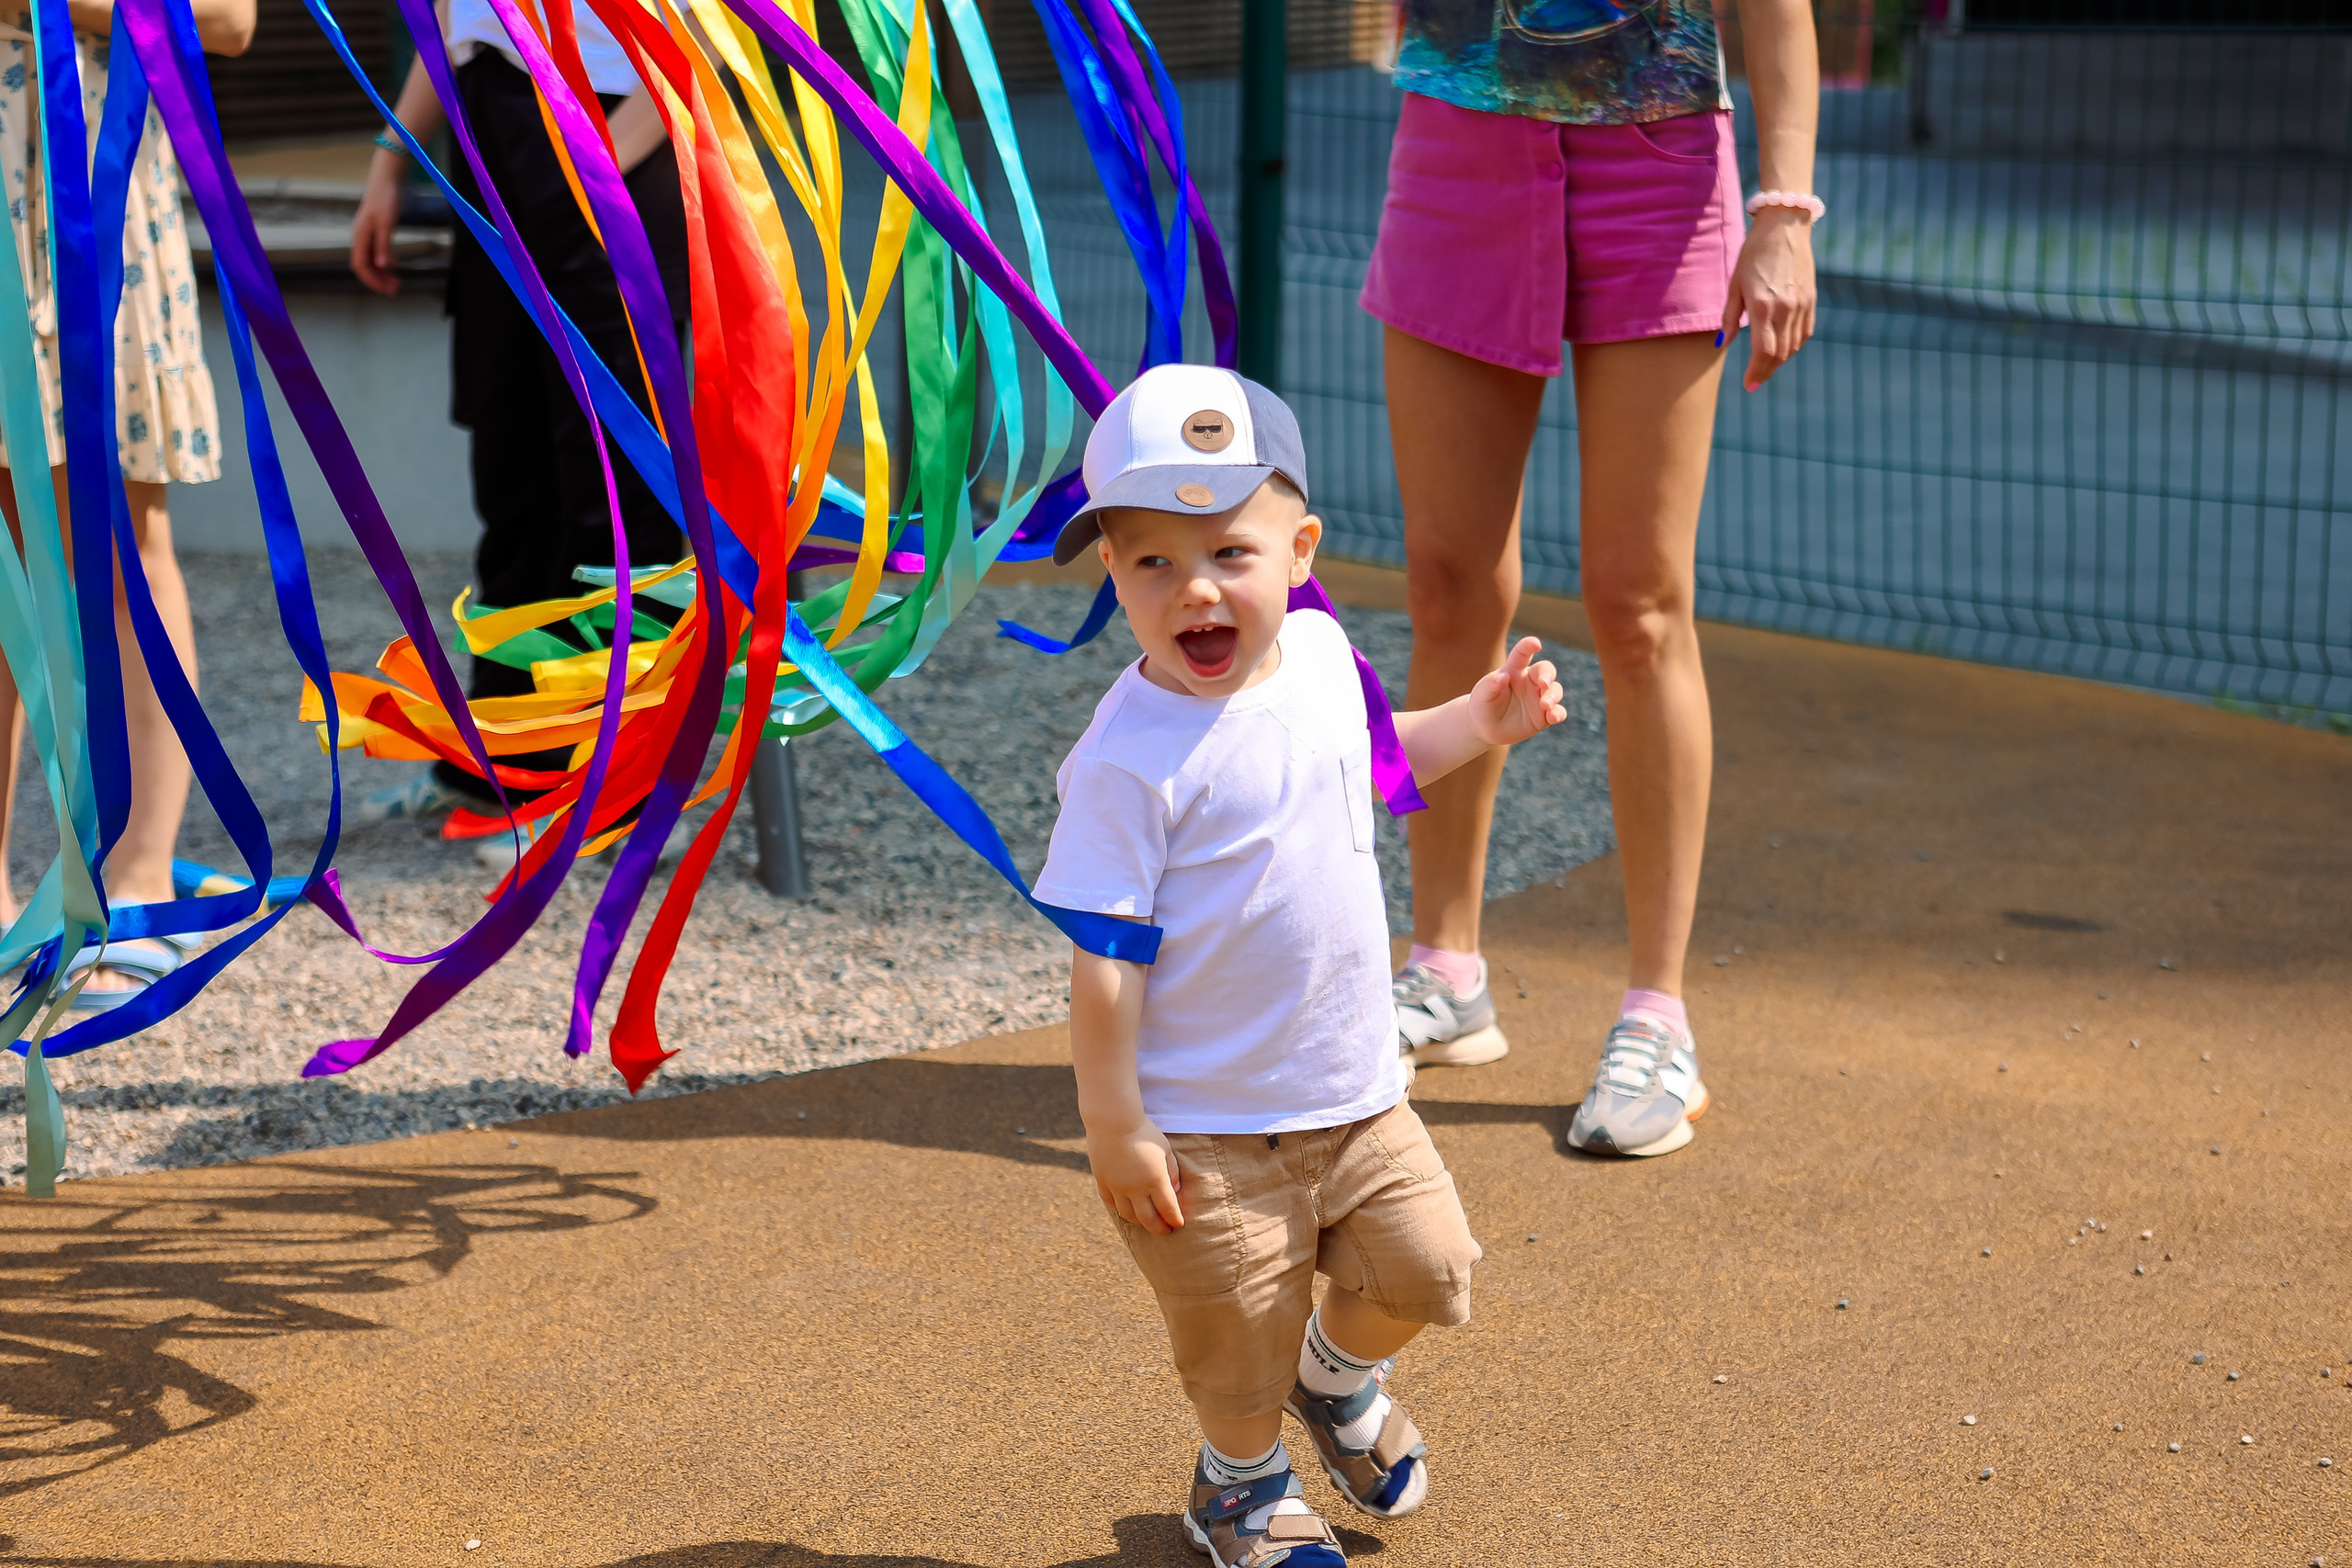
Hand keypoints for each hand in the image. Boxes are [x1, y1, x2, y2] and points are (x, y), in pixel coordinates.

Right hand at [350, 156, 406, 296]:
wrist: (386, 180)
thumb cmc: (385, 200)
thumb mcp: (387, 224)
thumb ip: (384, 246)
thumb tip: (384, 266)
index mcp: (360, 237)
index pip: (361, 267)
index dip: (373, 281)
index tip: (388, 289)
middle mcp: (360, 238)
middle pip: (365, 267)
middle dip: (379, 280)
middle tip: (396, 289)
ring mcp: (366, 235)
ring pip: (371, 261)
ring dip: (382, 273)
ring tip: (397, 282)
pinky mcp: (374, 231)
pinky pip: (376, 252)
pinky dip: (385, 261)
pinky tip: (395, 266)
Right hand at [1086, 1116, 1183, 1233]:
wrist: (1112, 1120)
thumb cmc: (1144, 1132)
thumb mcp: (1164, 1148)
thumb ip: (1172, 1170)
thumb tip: (1175, 1190)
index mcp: (1155, 1179)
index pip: (1168, 1208)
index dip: (1175, 1219)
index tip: (1179, 1224)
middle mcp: (1135, 1188)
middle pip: (1148, 1218)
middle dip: (1159, 1228)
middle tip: (1165, 1231)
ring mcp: (1117, 1187)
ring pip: (1128, 1215)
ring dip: (1139, 1221)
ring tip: (1146, 1221)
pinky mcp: (1102, 1181)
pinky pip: (1110, 1202)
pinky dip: (1120, 1208)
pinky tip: (1126, 1208)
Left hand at [1467, 635, 1565, 746]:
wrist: (1487, 729)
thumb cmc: (1484, 705)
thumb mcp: (1482, 695)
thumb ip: (1491, 684)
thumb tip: (1503, 676)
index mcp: (1514, 670)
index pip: (1522, 654)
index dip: (1529, 646)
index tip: (1535, 643)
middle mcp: (1530, 681)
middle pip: (1546, 670)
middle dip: (1547, 675)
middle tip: (1543, 684)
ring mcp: (1539, 697)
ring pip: (1555, 690)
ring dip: (1553, 696)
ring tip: (1545, 705)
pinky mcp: (1544, 715)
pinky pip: (1558, 712)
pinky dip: (1558, 713)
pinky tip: (1553, 717)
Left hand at [1721, 206, 1816, 392]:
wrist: (1784, 227)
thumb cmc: (1753, 254)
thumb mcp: (1735, 284)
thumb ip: (1729, 317)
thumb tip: (1721, 344)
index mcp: (1763, 306)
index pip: (1763, 351)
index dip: (1756, 372)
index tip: (1748, 384)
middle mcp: (1785, 309)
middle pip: (1780, 354)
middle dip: (1766, 372)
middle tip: (1754, 382)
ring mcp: (1801, 304)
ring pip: (1794, 346)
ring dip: (1780, 361)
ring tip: (1765, 367)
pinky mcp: (1811, 299)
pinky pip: (1805, 332)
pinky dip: (1794, 346)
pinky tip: (1783, 350)